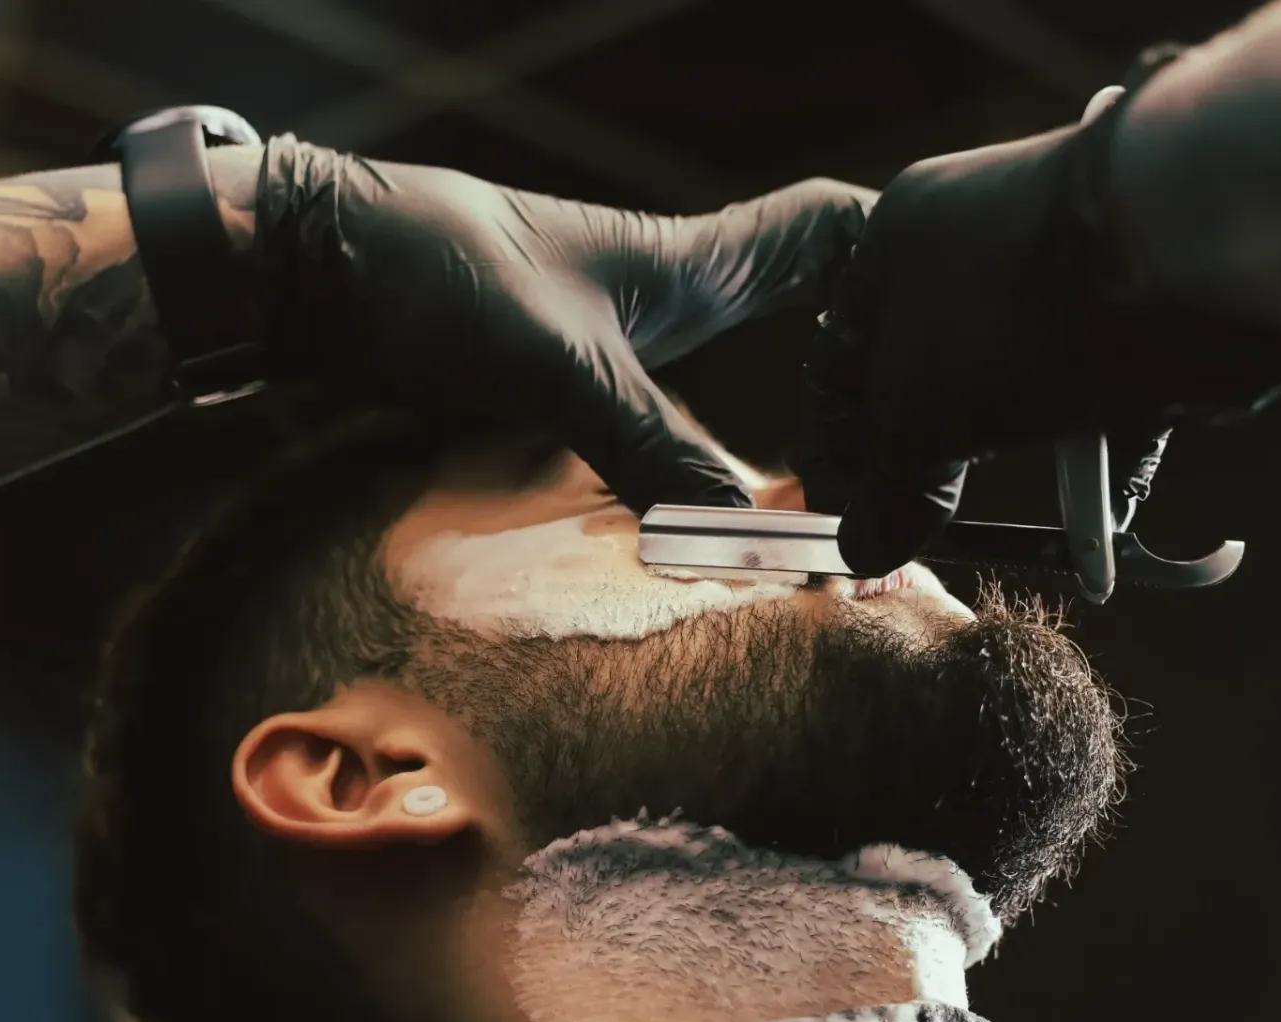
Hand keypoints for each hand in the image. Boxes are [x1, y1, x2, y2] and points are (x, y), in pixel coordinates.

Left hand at [261, 141, 874, 513]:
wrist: (320, 273)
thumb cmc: (440, 276)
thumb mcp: (559, 362)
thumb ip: (652, 444)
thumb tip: (743, 533)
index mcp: (692, 261)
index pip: (828, 229)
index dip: (899, 254)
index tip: (960, 303)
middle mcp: (670, 297)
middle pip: (801, 310)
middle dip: (863, 364)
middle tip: (918, 435)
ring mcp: (621, 343)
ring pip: (738, 375)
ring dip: (786, 424)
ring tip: (845, 489)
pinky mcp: (569, 386)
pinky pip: (664, 431)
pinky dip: (698, 471)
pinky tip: (716, 519)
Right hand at [794, 83, 1280, 576]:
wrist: (1186, 259)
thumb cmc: (1013, 317)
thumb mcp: (915, 415)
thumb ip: (884, 490)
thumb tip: (863, 550)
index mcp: (900, 241)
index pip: (840, 352)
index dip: (833, 440)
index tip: (842, 510)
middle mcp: (978, 251)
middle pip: (929, 381)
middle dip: (926, 465)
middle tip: (921, 531)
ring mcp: (1063, 286)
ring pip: (1017, 399)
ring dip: (1014, 473)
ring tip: (1004, 534)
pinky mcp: (1140, 326)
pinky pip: (1103, 409)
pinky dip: (1097, 472)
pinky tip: (1096, 528)